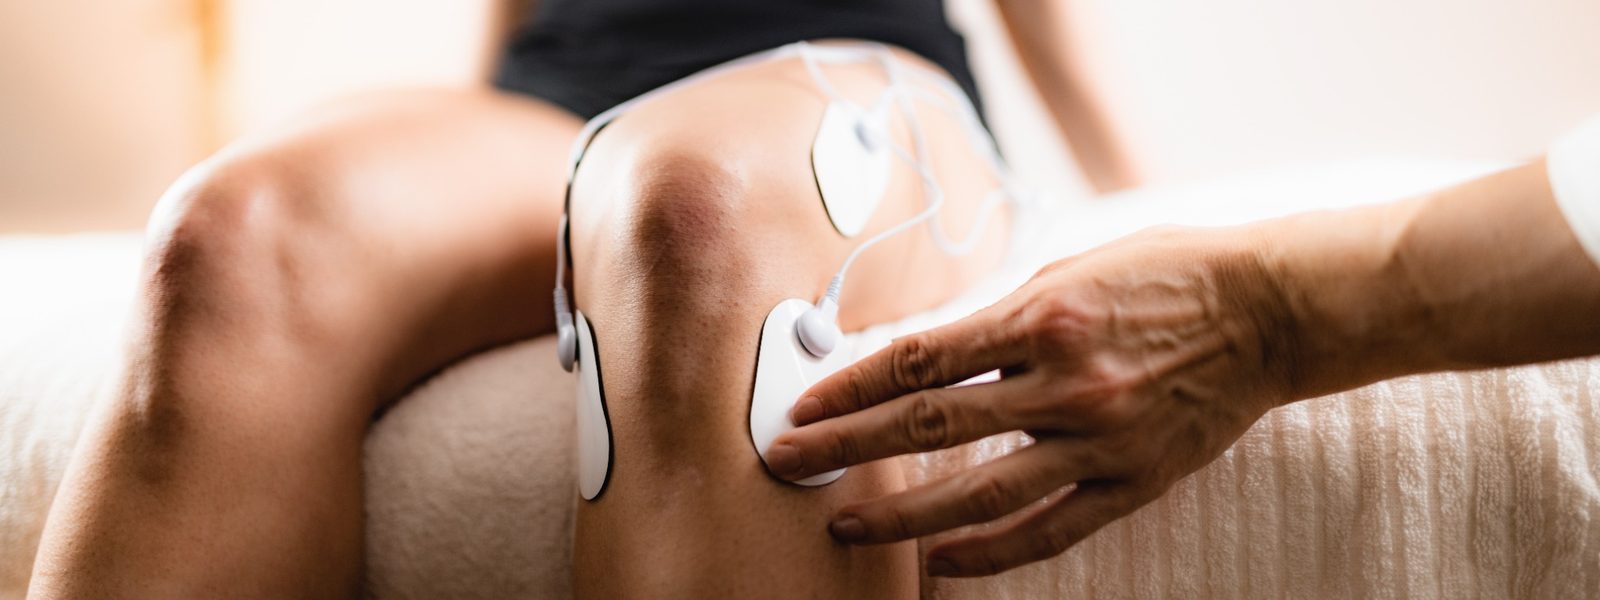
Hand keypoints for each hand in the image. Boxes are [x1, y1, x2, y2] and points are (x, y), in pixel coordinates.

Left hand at [764, 226, 1302, 576]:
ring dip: (903, 515)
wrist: (1270, 311)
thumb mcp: (1071, 267)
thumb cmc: (1168, 272)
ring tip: (846, 526)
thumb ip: (999, 314)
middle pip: (930, 424)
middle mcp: (1064, 382)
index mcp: (1042, 316)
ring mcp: (1100, 439)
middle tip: (790, 461)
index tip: (805, 403)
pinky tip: (942, 563)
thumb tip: (924, 351)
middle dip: (848, 445)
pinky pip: (1050, 529)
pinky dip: (991, 553)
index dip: (852, 385)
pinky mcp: (1133, 481)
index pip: (920, 359)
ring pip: (980, 490)